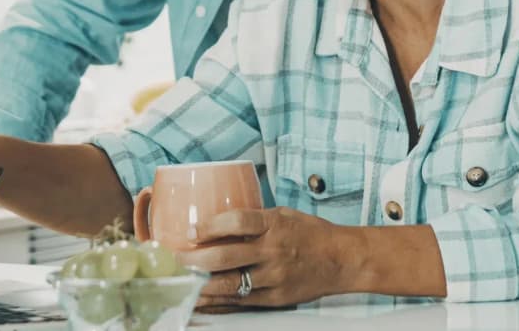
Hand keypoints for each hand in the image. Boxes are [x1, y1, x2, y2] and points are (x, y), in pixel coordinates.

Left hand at [177, 207, 345, 308]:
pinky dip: (219, 303)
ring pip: (230, 285)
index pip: (238, 221)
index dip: (211, 226)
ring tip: (181, 284)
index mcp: (274, 225)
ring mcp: (274, 277)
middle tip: (176, 261)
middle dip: (196, 261)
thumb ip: (253, 219)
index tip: (192, 231)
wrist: (342, 259)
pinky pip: (241, 302)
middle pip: (227, 257)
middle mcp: (273, 251)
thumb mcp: (283, 214)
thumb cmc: (310, 232)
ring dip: (201, 286)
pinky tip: (202, 301)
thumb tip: (217, 221)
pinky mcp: (275, 298)